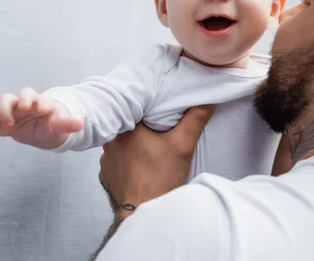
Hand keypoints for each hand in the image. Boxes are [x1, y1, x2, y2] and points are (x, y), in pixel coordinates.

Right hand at [0, 87, 82, 148]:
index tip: (43, 110)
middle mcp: (27, 103)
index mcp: (41, 102)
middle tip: (25, 109)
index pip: (38, 97)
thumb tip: (81, 124)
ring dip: (4, 110)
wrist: (42, 134)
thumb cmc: (51, 126)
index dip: (40, 102)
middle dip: (24, 99)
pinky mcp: (4, 121)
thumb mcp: (59, 127)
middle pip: (22, 93)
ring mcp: (13, 111)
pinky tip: (6, 132)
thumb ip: (67, 125)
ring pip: (4, 100)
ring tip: (10, 126)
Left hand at [98, 104, 214, 219]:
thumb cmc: (160, 179)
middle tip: (160, 126)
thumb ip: (195, 119)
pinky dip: (128, 158)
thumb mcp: (182, 145)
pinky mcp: (107, 174)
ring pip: (122, 141)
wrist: (141, 214)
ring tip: (151, 146)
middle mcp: (110, 141)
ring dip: (134, 142)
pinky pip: (117, 159)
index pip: (136, 105)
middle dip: (143, 124)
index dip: (150, 104)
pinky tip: (141, 163)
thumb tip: (207, 100)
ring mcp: (105, 159)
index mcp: (125, 128)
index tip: (161, 105)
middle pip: (129, 124)